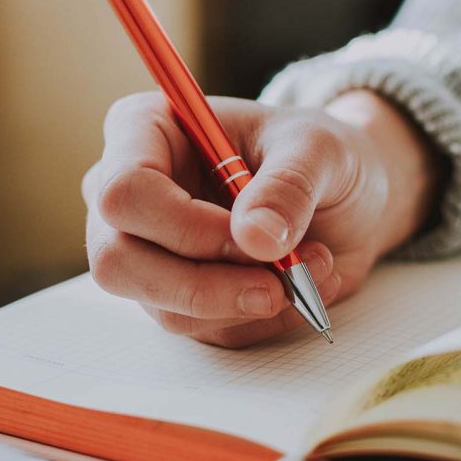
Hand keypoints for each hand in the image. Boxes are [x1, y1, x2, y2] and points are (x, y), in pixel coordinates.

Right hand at [82, 90, 445, 346]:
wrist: (343, 196)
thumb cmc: (317, 154)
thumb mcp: (321, 149)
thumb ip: (289, 185)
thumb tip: (256, 238)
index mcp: (144, 131)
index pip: (124, 191)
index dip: (184, 226)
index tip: (253, 237)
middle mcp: (128, 195)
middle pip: (117, 261)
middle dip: (205, 284)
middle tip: (278, 283)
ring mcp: (144, 251)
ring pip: (163, 306)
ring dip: (246, 301)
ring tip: (311, 266)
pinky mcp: (174, 296)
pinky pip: (202, 329)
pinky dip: (259, 318)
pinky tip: (298, 284)